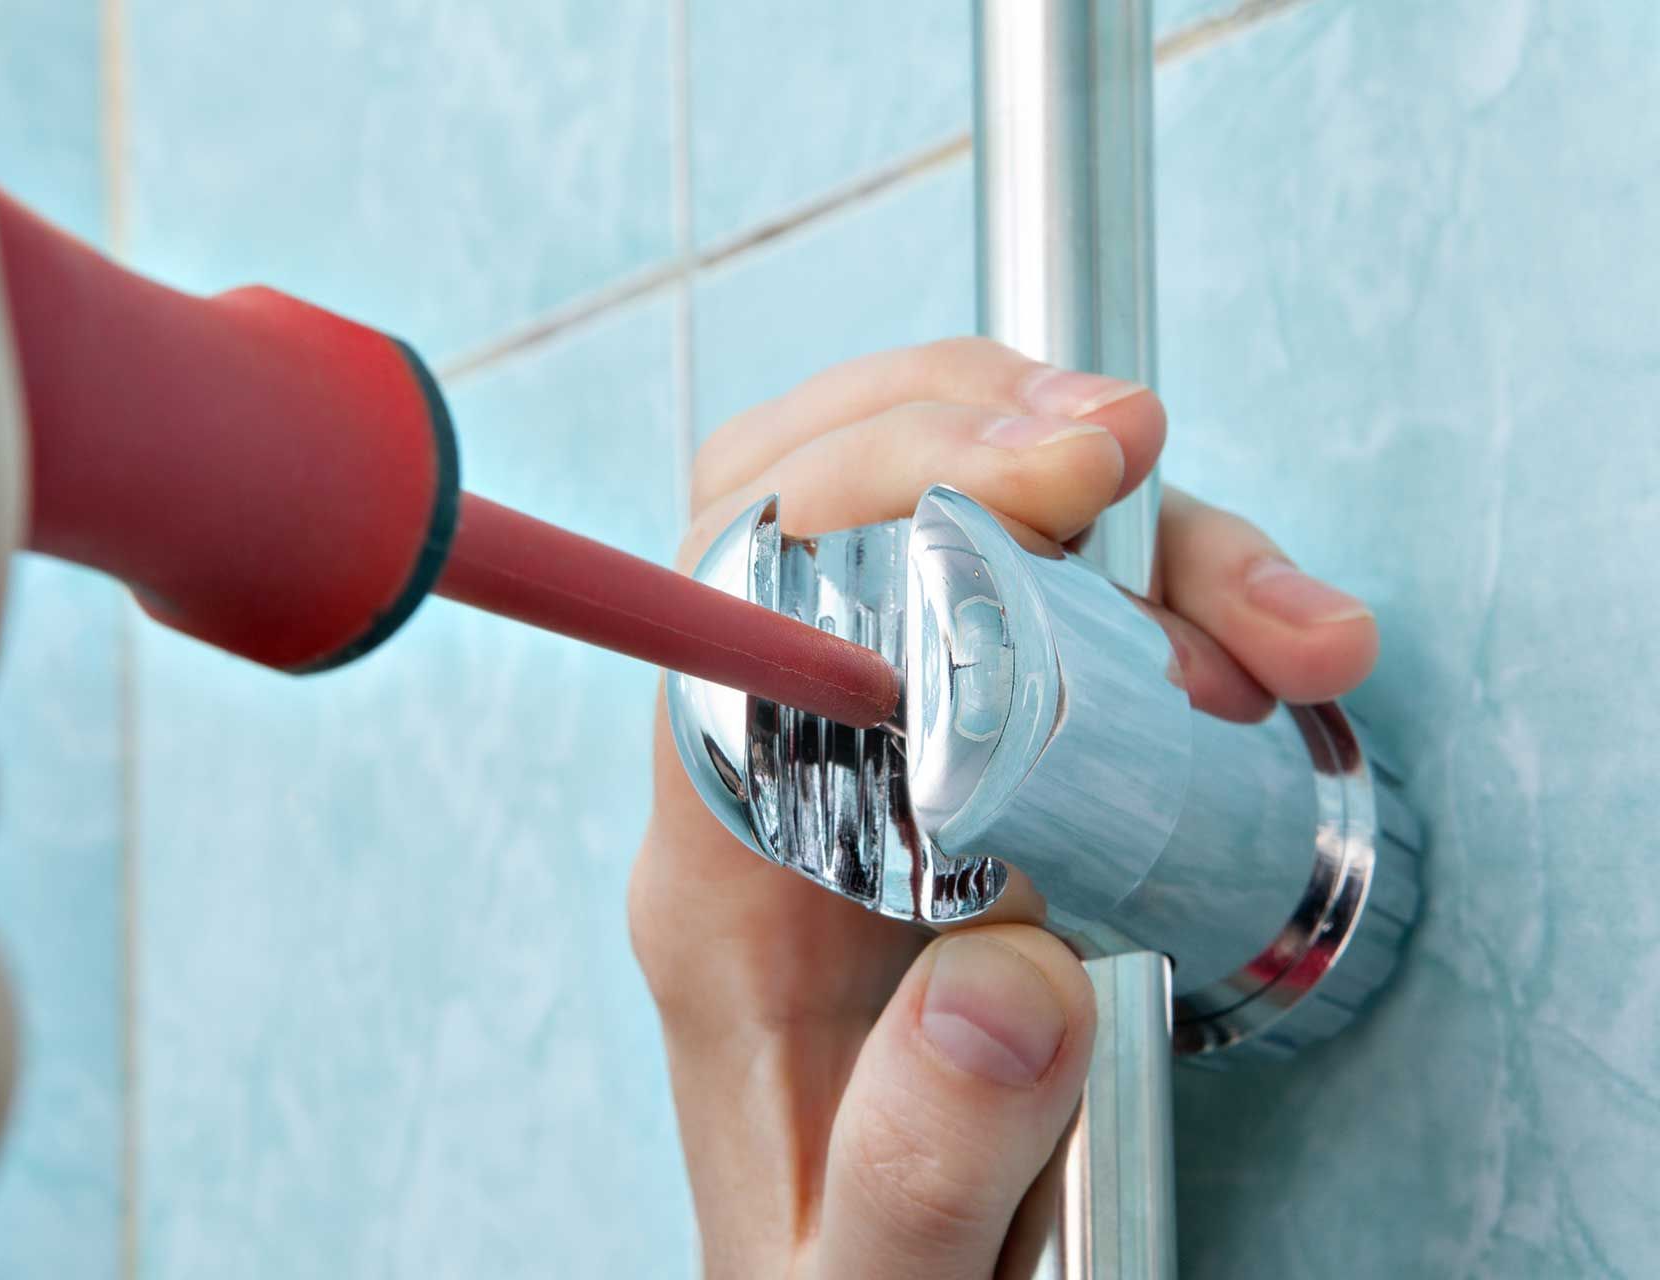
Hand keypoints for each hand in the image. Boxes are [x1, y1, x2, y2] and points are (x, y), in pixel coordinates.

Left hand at [632, 338, 1377, 1275]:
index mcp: (717, 889)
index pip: (728, 617)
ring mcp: (878, 756)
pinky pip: (1039, 601)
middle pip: (821, 515)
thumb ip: (922, 1161)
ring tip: (1278, 610)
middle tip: (1140, 459)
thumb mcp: (870, 1276)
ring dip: (1111, 512)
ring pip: (941, 528)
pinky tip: (1255, 632)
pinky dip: (1158, 577)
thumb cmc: (849, 1274)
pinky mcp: (974, 760)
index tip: (1045, 482)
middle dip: (979, 437)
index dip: (857, 498)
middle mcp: (778, 785)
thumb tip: (1013, 980)